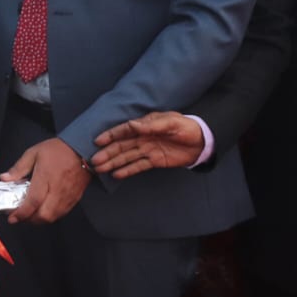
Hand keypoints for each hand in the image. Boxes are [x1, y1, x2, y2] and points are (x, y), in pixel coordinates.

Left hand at [0, 137, 91, 224]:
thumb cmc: (58, 150)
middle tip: (20, 216)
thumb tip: (4, 178)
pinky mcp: (75, 198)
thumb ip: (18, 168)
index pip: (33, 201)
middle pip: (44, 215)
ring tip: (30, 214)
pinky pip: (62, 213)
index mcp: (45, 177)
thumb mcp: (33, 153)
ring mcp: (68, 196)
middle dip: (30, 220)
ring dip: (40, 220)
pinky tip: (44, 210)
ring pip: (54, 217)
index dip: (21, 213)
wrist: (82, 149)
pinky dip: (51, 216)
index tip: (12, 217)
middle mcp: (57, 190)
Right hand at [90, 112, 204, 179]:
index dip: (111, 135)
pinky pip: (138, 166)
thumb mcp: (172, 123)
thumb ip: (152, 125)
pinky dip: (127, 170)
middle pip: (121, 146)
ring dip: (113, 162)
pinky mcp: (154, 161)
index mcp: (145, 125)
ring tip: (100, 169)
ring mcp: (147, 150)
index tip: (98, 141)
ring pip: (126, 157)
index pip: (124, 131)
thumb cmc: (187, 128)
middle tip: (94, 161)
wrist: (203, 142)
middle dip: (108, 153)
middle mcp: (142, 138)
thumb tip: (133, 125)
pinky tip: (116, 174)